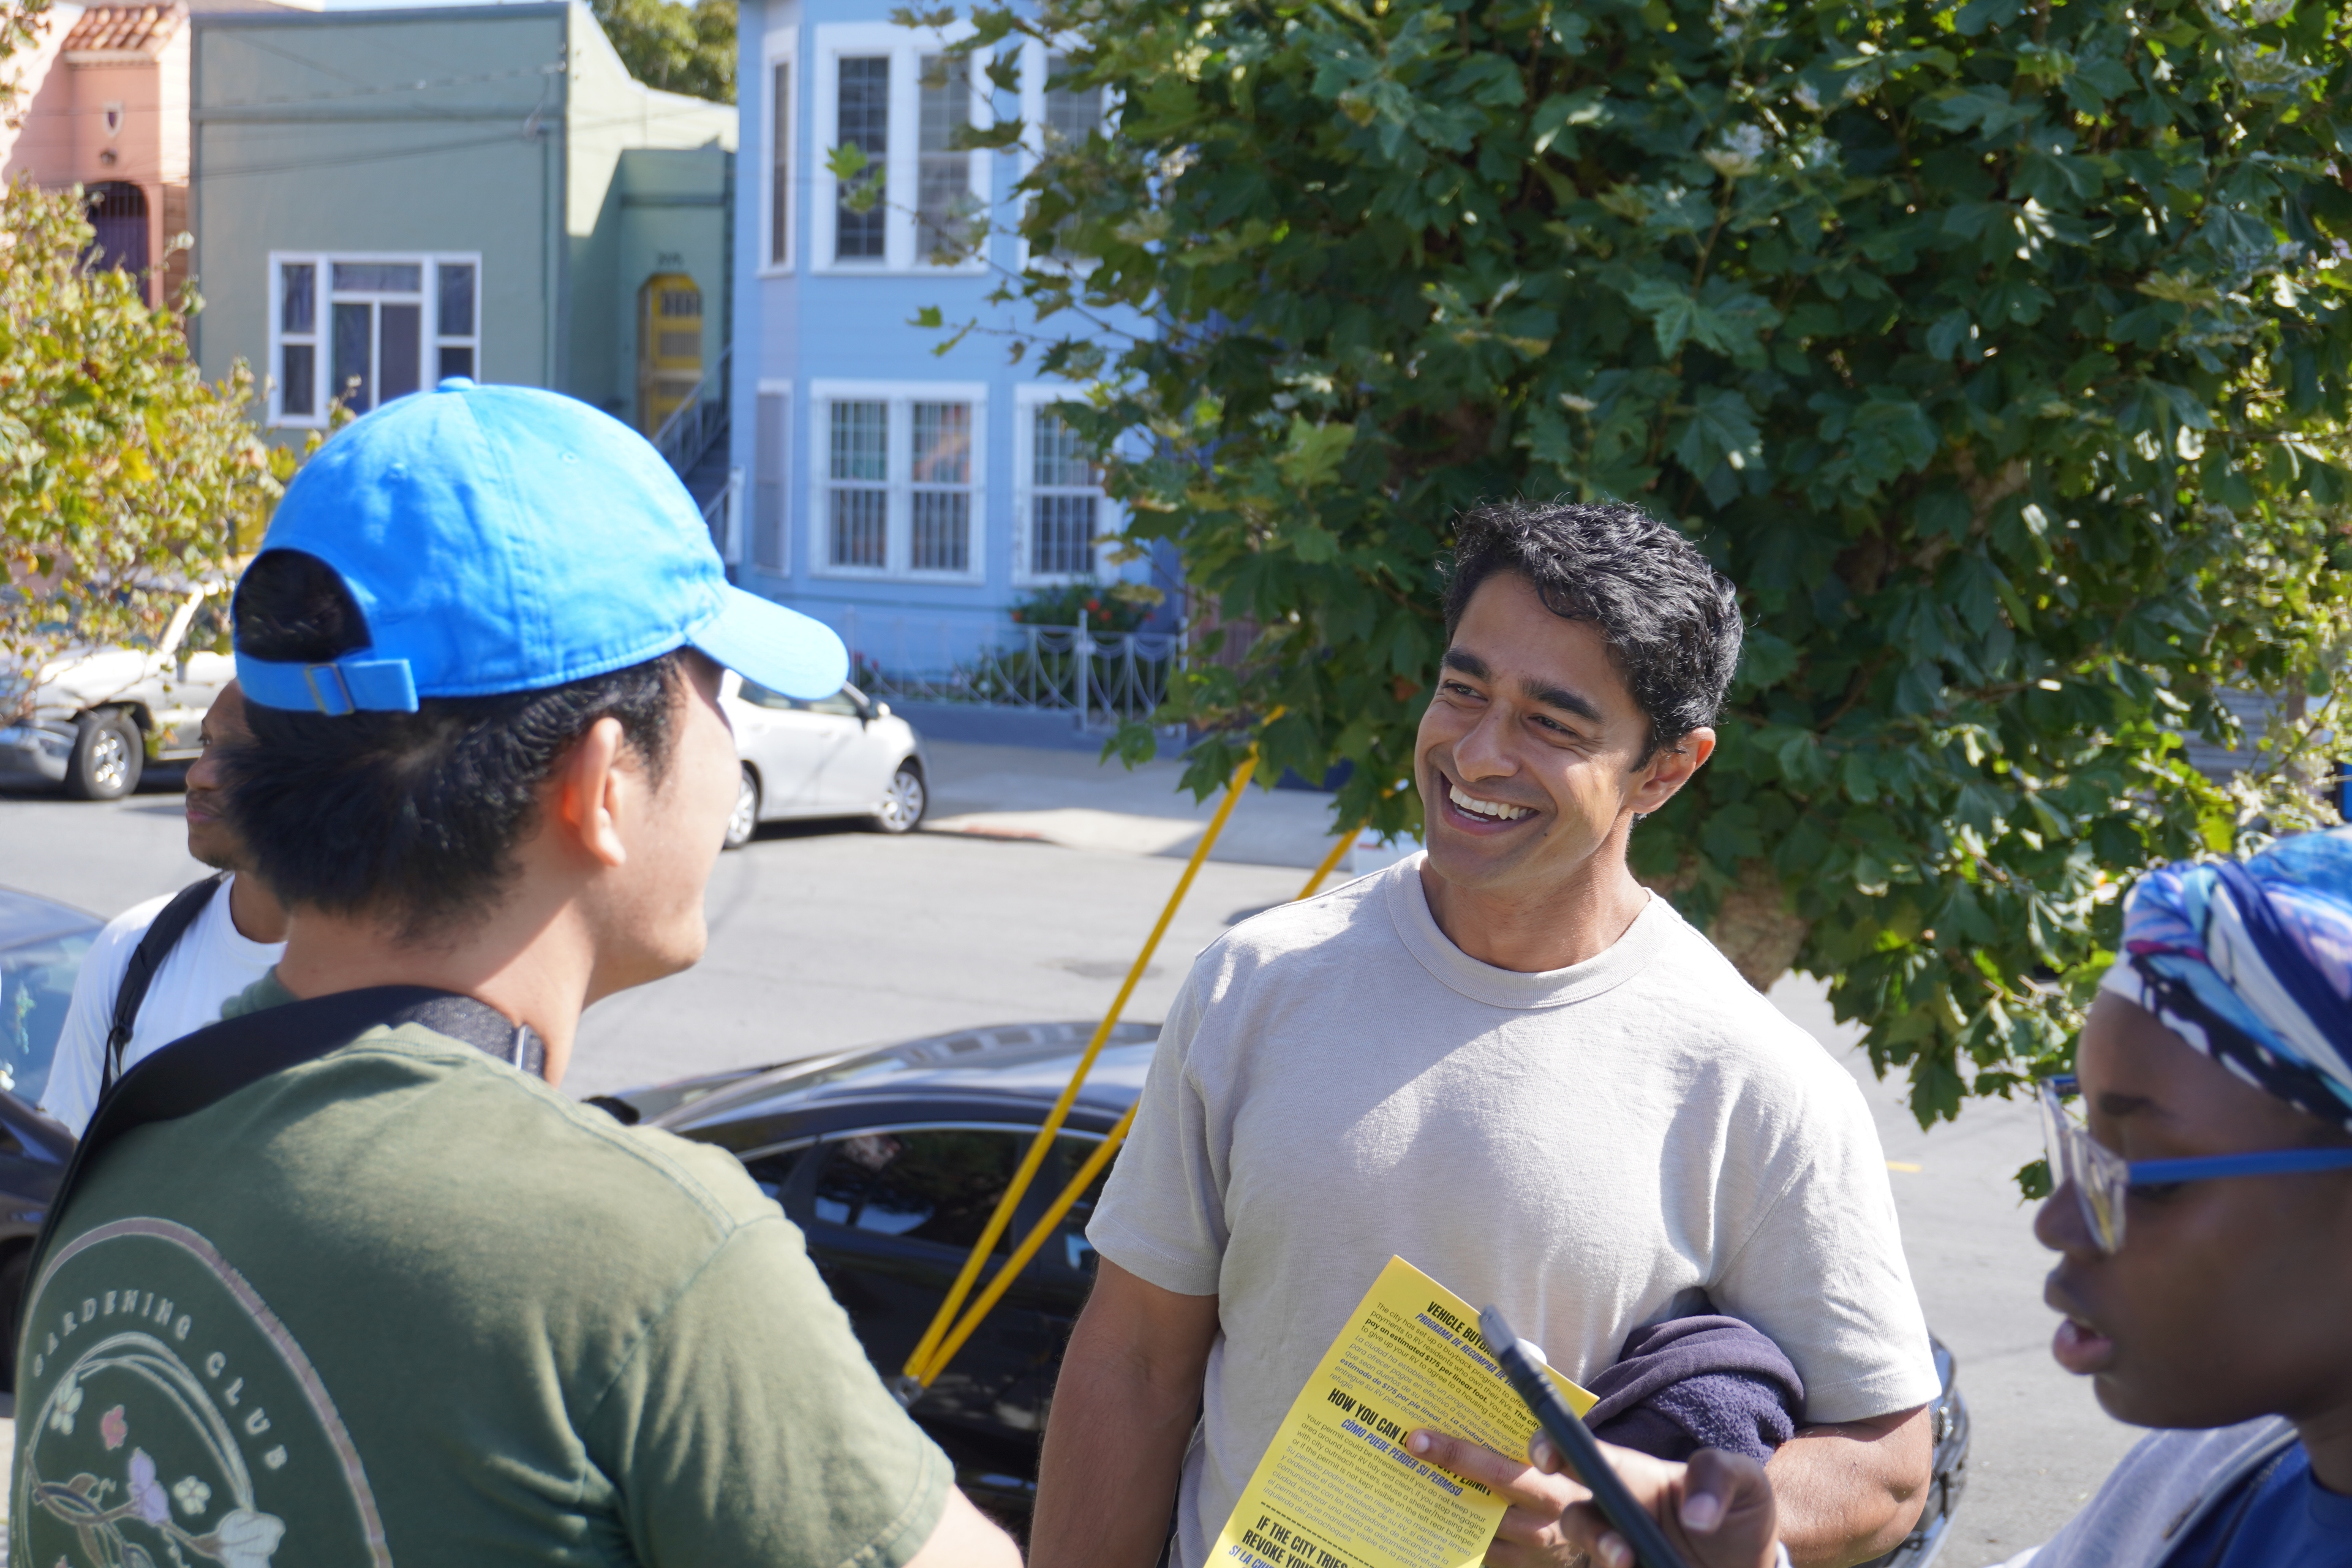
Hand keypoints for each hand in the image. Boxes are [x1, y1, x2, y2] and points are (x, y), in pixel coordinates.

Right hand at [1407, 1429, 1778, 1567]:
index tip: (1542, 1451)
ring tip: (1627, 1559)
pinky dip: (1530, 1560)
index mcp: (1618, 1470)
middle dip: (1468, 1457)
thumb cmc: (1737, 1518)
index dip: (1548, 1444)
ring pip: (1541, 1537)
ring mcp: (1590, 1545)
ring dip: (1576, 1543)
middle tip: (1420, 1441)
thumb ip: (1722, 1480)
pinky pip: (1541, 1564)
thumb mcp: (1748, 1488)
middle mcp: (1591, 1505)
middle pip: (1522, 1482)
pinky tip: (1520, 1560)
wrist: (1741, 1567)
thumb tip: (1695, 1511)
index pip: (1569, 1451)